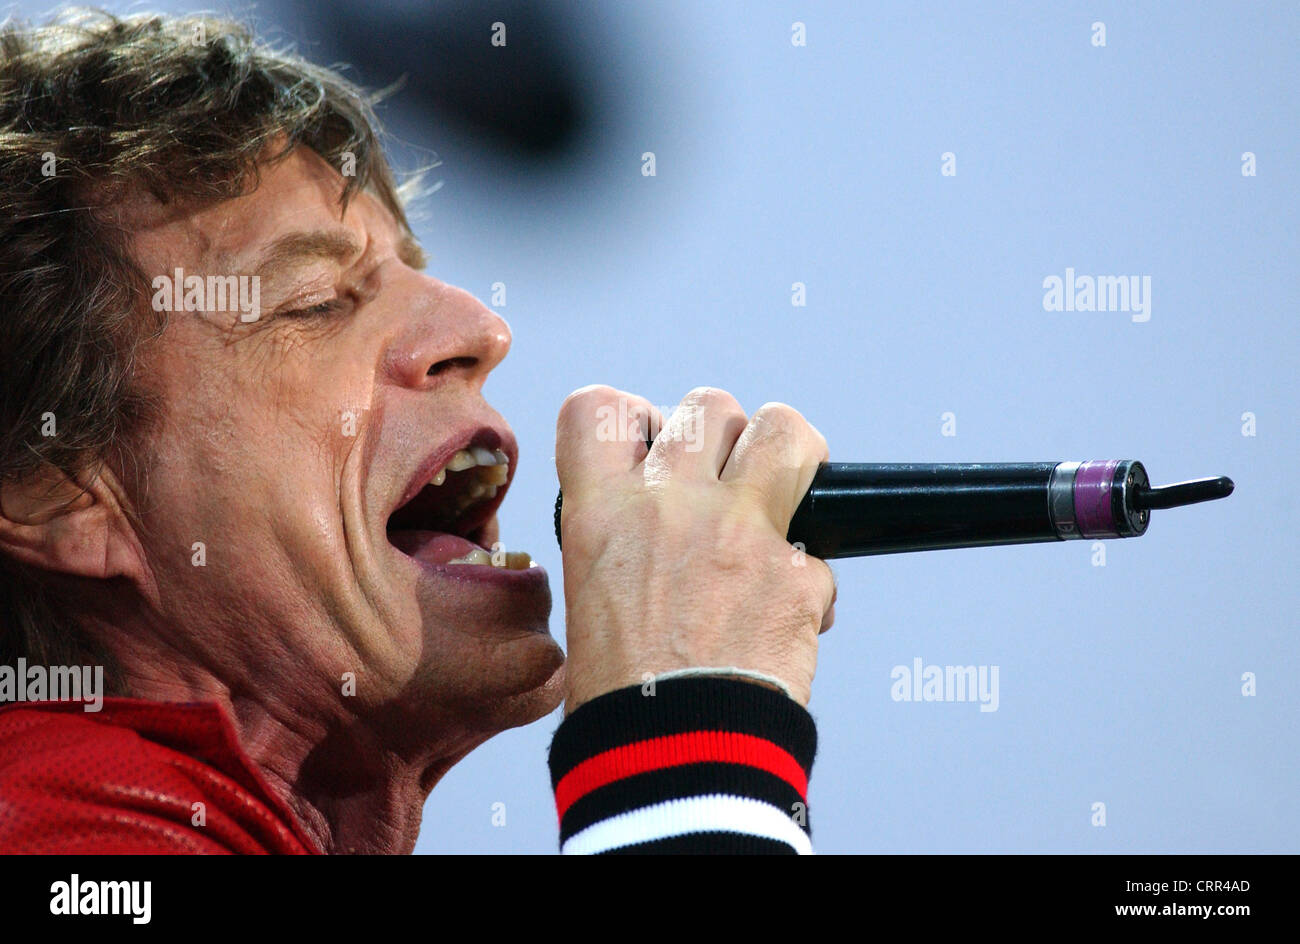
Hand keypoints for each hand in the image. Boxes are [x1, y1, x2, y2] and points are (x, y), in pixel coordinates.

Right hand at [555, 385, 835, 711]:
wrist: (671, 757)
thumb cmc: (622, 697)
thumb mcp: (589, 596)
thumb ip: (622, 539)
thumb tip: (656, 523)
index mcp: (602, 512)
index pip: (600, 409)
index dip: (628, 418)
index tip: (646, 442)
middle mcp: (670, 504)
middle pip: (707, 407)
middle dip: (720, 437)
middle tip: (723, 481)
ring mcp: (740, 531)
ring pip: (786, 432)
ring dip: (788, 457)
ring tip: (784, 494)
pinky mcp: (798, 572)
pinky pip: (822, 546)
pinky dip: (809, 574)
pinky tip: (788, 610)